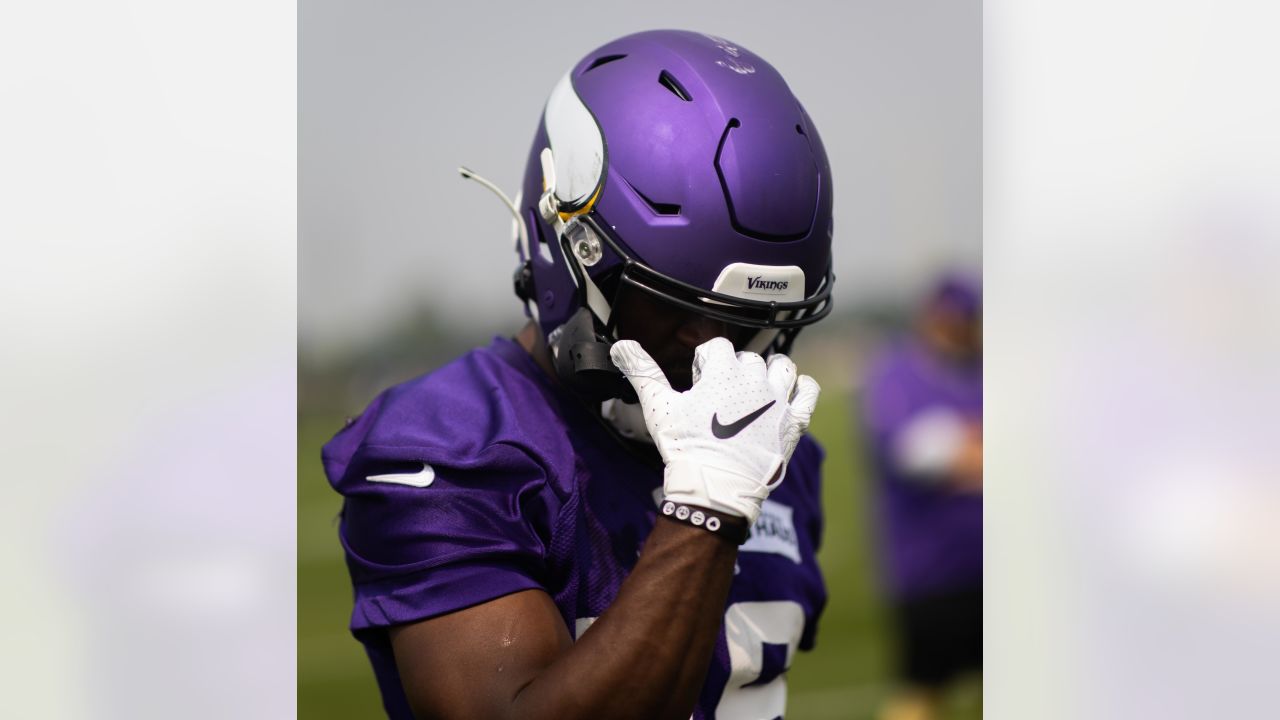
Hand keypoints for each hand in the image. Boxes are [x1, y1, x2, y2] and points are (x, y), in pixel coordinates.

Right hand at [610, 337, 820, 522]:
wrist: (715, 487)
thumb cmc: (686, 446)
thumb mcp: (659, 407)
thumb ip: (641, 371)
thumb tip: (621, 345)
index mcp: (723, 369)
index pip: (716, 347)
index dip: (704, 364)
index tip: (698, 385)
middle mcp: (754, 378)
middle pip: (747, 358)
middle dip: (733, 372)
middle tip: (720, 400)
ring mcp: (777, 399)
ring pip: (781, 367)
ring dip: (770, 373)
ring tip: (755, 391)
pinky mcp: (794, 421)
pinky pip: (808, 391)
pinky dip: (801, 388)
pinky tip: (787, 396)